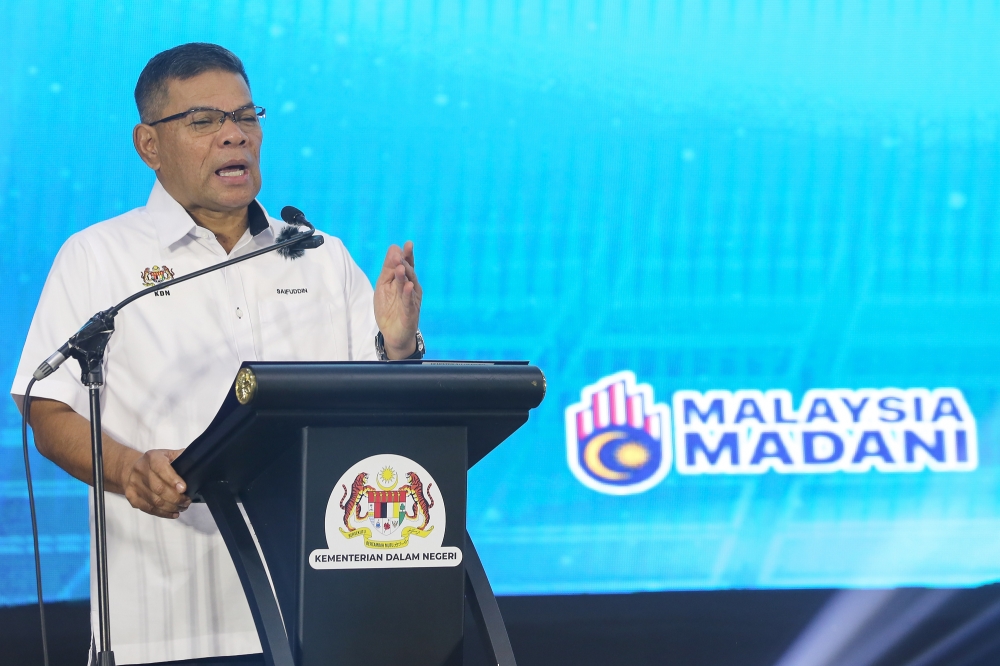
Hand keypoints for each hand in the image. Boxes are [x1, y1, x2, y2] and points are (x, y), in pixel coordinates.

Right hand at [120, 449, 190, 518]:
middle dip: (176, 498)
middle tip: (187, 501)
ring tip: (182, 507)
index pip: (161, 468)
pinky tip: (173, 513)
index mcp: (152, 457)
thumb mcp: (169, 454)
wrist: (132, 468)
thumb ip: (181, 457)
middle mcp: (140, 470)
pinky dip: (162, 513)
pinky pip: (148, 508)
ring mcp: (134, 484)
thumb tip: (197, 463)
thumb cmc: (157, 462)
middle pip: (158, 488)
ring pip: (154, 501)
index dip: (173, 479)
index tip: (184, 489)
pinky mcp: (131, 497)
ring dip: (171, 507)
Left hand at [374, 240, 421, 357]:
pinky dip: (408, 294)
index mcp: (404, 280)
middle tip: (398, 255)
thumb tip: (394, 248)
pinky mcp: (410, 312)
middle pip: (409, 273)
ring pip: (408, 285)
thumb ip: (388, 269)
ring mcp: (411, 300)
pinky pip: (409, 302)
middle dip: (404, 263)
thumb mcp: (384, 286)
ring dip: (405, 276)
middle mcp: (411, 288)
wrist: (393, 334)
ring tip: (401, 267)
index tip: (406, 244)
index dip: (406, 255)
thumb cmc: (389, 309)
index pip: (407, 264)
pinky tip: (409, 286)